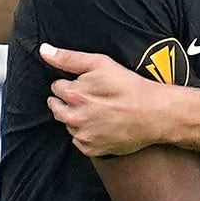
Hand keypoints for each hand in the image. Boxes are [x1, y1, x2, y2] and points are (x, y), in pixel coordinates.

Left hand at [42, 43, 165, 156]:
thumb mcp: (101, 63)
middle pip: (57, 108)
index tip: (87, 85)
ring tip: (100, 112)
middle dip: (69, 102)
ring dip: (78, 118)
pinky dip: (87, 134)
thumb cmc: (130, 86)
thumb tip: (44, 51)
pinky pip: (80, 141)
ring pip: (69, 124)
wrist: (155, 114)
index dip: (71, 84)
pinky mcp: (91, 150)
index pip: (56, 87)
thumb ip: (69, 58)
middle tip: (93, 99)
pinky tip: (103, 125)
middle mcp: (73, 118)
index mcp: (73, 94)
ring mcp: (82, 135)